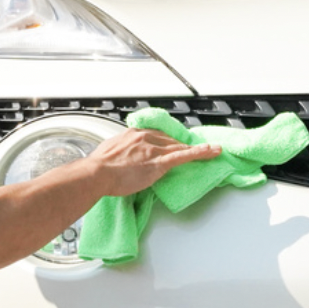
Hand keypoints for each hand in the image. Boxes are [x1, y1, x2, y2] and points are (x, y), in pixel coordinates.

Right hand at [85, 129, 219, 196]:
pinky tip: (212, 151)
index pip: (156, 135)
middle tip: (194, 150)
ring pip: (179, 147)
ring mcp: (154, 149)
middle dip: (182, 146)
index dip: (167, 141)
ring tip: (212, 150)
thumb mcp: (110, 151)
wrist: (96, 173)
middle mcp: (145, 137)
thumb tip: (121, 156)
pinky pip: (184, 155)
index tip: (173, 144)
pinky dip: (200, 153)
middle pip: (170, 140)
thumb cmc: (99, 166)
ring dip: (197, 149)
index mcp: (133, 133)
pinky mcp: (159, 161)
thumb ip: (120, 151)